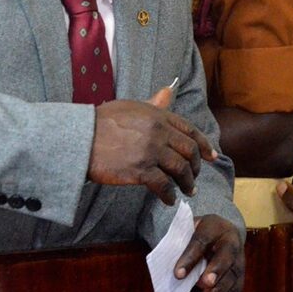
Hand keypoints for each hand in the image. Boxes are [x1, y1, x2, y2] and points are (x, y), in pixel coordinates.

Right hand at [88, 84, 216, 204]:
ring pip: (180, 170)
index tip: (211, 157)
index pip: (190, 130)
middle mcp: (158, 132)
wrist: (81, 138)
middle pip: (189, 151)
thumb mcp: (130, 107)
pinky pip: (163, 186)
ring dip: (187, 183)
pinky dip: (169, 195)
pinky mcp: (140, 170)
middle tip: (194, 178)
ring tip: (187, 191)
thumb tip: (168, 91)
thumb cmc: (102, 122)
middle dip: (196, 167)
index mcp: (158, 116)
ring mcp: (150, 152)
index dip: (204, 145)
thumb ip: (153, 103)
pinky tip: (168, 200)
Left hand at [174, 215, 243, 291]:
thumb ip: (181, 243)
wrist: (222, 234)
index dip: (190, 257)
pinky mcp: (240, 277)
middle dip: (216, 271)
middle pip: (225, 257)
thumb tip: (172, 269)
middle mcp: (231, 242)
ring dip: (219, 291)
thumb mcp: (190, 230)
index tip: (177, 274)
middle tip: (204, 283)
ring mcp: (239, 260)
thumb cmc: (200, 234)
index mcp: (215, 226)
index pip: (201, 240)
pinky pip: (234, 290)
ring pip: (232, 276)